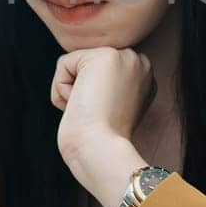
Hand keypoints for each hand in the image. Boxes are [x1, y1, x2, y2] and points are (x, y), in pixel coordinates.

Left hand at [50, 45, 156, 164]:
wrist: (101, 151)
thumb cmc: (101, 142)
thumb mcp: (112, 110)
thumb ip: (107, 89)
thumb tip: (82, 81)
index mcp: (144, 79)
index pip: (100, 73)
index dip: (92, 97)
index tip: (103, 118)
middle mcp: (141, 63)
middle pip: (87, 65)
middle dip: (81, 91)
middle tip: (95, 114)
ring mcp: (126, 57)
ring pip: (75, 64)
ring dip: (70, 91)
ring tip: (89, 110)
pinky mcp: (104, 55)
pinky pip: (64, 64)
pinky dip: (61, 89)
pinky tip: (80, 103)